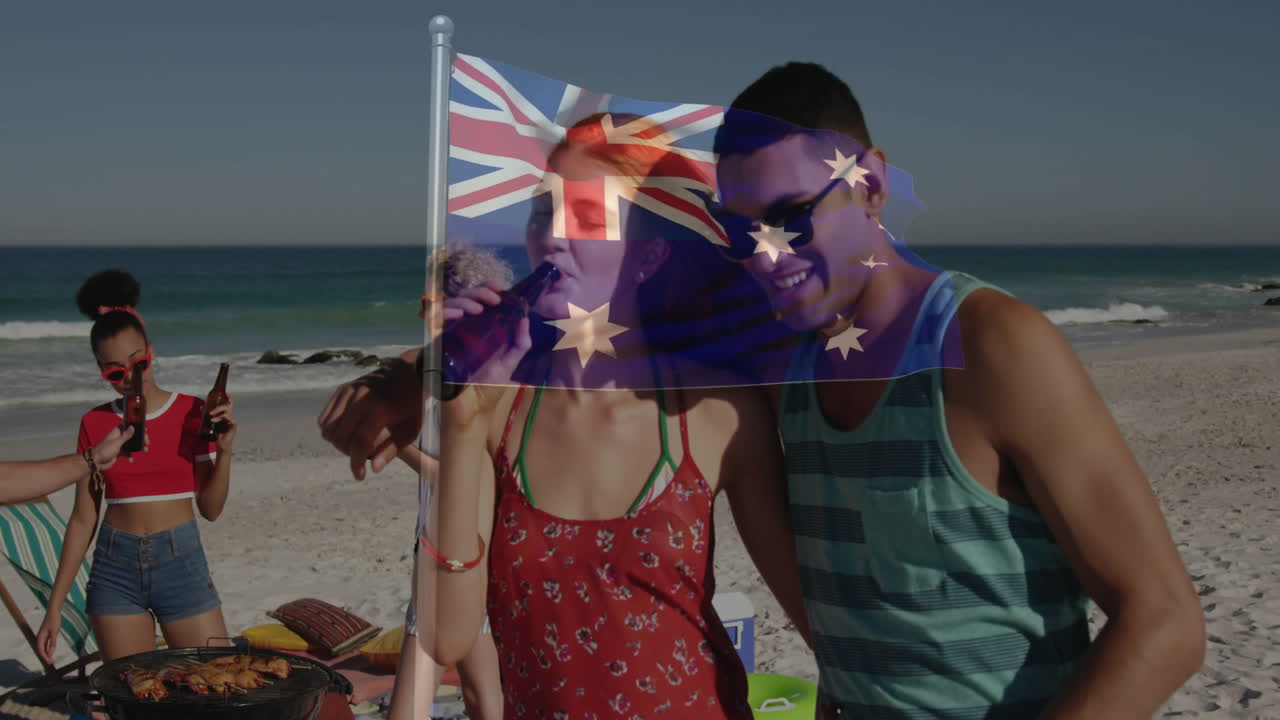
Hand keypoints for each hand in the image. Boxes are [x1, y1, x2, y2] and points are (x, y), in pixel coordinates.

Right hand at [35, 613, 59, 664]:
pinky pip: (46, 644)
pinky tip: (51, 652)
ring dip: (47, 653)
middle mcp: (40, 637)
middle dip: (45, 657)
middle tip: (51, 663)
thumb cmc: (54, 620)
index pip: (40, 650)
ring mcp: (43, 636)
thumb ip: (52, 642)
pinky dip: (48, 649)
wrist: (54, 611)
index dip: (44, 657)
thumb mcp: (55, 632)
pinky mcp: (46, 634)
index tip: (49, 662)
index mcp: (40, 637)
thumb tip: (50, 652)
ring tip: (51, 659)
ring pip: (43, 647)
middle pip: (41, 650)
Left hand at [92, 425, 146, 469]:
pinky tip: (131, 460)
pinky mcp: (119, 452)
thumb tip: (132, 427)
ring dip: (138, 448)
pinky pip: (128, 453)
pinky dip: (130, 456)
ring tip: (144, 450)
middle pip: (133, 436)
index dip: (137, 428)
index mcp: (117, 432)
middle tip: (147, 443)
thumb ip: (126, 436)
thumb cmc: (104, 450)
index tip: (145, 431)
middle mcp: (119, 437)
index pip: (129, 427)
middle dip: (140, 439)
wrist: (96, 462)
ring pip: (132, 444)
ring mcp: (119, 445)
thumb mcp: (117, 443)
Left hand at [207, 394, 237, 450]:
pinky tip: (214, 420)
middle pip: (228, 406)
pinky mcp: (233, 425)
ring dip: (218, 413)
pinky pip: (228, 418)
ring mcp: (232, 421)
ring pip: (227, 412)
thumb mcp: (211, 422)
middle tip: (210, 412)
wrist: (221, 444)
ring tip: (211, 417)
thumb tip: (202, 406)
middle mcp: (230, 417)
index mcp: (226, 415)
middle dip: (219, 407)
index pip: (229, 405)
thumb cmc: (218, 434)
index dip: (229, 399)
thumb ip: (208, 415)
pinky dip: (220, 418)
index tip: (227, 393)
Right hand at [318, 360, 423, 480]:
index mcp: (380, 408)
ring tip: (354, 444)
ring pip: (328, 428)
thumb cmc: (412, 405)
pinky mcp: (342, 389)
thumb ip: (392, 449)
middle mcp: (361, 398)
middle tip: (361, 455)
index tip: (359, 476)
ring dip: (338, 442)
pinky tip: (346, 432)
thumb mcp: (411, 429)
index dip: (356, 463)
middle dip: (347, 453)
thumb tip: (373, 469)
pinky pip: (325, 417)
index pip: (360, 442)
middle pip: (340, 437)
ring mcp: (349, 391)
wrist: (408, 372)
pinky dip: (331, 429)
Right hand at [443, 284, 532, 386]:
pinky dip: (443, 313)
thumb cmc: (490, 385)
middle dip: (478, 293)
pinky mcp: (436, 343)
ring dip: (463, 301)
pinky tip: (456, 315)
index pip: (478, 298)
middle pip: (463, 297)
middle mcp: (462, 326)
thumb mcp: (510, 361)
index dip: (486, 288)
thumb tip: (524, 319)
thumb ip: (520, 342)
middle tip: (493, 300)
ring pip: (448, 304)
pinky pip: (433, 321)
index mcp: (480, 326)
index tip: (499, 289)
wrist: (474, 408)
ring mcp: (448, 334)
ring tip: (477, 310)